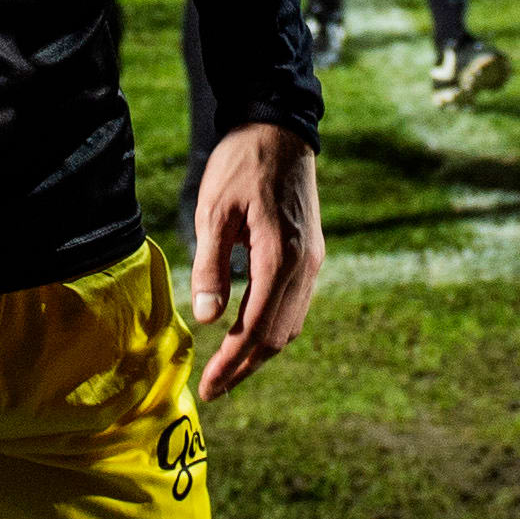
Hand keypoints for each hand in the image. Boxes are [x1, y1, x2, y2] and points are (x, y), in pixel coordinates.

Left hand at [182, 120, 323, 398]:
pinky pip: (295, 306)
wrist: (281, 129)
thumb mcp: (215, 210)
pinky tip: (250, 335)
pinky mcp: (311, 255)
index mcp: (279, 256)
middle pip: (277, 336)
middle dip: (245, 367)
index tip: (208, 386)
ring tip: (228, 370)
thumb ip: (210, 266)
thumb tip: (207, 318)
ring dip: (260, 353)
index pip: (255, 327)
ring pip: (290, 325)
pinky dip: (273, 329)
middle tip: (214, 389)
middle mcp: (304, 266)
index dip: (231, 362)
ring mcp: (312, 261)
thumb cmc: (241, 164)